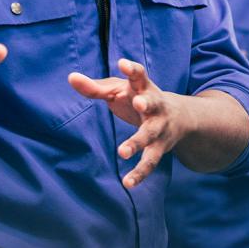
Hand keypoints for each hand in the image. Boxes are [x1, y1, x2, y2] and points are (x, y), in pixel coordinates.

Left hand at [69, 59, 192, 188]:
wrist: (178, 116)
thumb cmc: (138, 97)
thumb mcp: (119, 89)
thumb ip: (95, 87)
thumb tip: (70, 77)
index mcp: (143, 87)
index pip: (139, 75)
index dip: (132, 69)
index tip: (123, 64)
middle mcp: (155, 105)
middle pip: (152, 102)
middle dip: (147, 102)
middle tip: (139, 103)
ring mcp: (159, 127)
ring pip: (150, 134)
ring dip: (138, 142)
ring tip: (123, 152)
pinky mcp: (160, 147)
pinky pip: (150, 161)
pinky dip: (140, 173)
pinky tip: (128, 183)